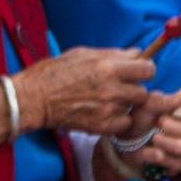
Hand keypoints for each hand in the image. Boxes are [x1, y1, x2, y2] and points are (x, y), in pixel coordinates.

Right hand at [13, 48, 151, 135]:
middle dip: (134, 88)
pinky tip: (105, 113)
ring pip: (133, 107)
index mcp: (107, 67)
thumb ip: (112, 54)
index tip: (137, 72)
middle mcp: (111, 88)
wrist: (33, 98)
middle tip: (120, 88)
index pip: (147, 69)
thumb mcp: (82, 53)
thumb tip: (136, 53)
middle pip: (143, 91)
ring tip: (108, 100)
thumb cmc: (53, 72)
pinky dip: (118, 120)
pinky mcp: (101, 126)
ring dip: (125, 104)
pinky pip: (124, 123)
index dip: (143, 69)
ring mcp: (107, 109)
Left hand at [115, 93, 180, 175]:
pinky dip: (157, 155)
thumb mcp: (144, 106)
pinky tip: (149, 151)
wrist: (127, 145)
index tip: (178, 112)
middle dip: (173, 126)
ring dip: (164, 141)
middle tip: (159, 122)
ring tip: (153, 138)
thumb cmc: (140, 120)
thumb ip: (160, 100)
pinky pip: (175, 162)